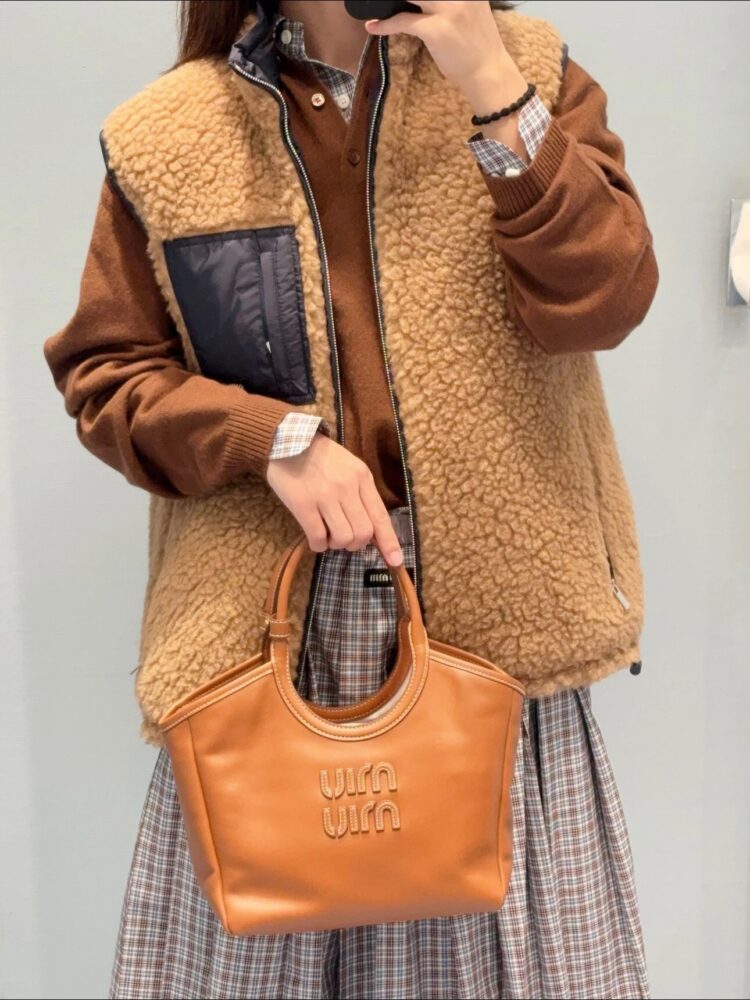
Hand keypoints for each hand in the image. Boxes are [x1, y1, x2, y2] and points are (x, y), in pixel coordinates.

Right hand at [266, 433, 403, 565]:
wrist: (286, 441)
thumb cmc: (321, 457)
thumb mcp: (349, 466)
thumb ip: (361, 493)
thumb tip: (371, 530)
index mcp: (362, 477)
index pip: (380, 516)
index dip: (389, 542)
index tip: (396, 561)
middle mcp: (347, 487)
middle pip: (363, 532)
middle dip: (356, 544)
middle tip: (345, 539)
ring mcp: (324, 496)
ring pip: (343, 538)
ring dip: (337, 545)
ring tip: (328, 536)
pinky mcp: (303, 504)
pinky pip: (318, 537)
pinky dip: (319, 546)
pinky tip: (316, 540)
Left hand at [365, 1, 528, 153]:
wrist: (488, 72)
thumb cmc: (477, 45)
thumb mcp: (470, 10)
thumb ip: (450, 0)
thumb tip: (421, 1)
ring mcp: (448, 9)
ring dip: (389, 1)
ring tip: (376, 4)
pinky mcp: (436, 29)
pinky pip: (403, 20)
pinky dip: (385, 24)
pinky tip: (373, 26)